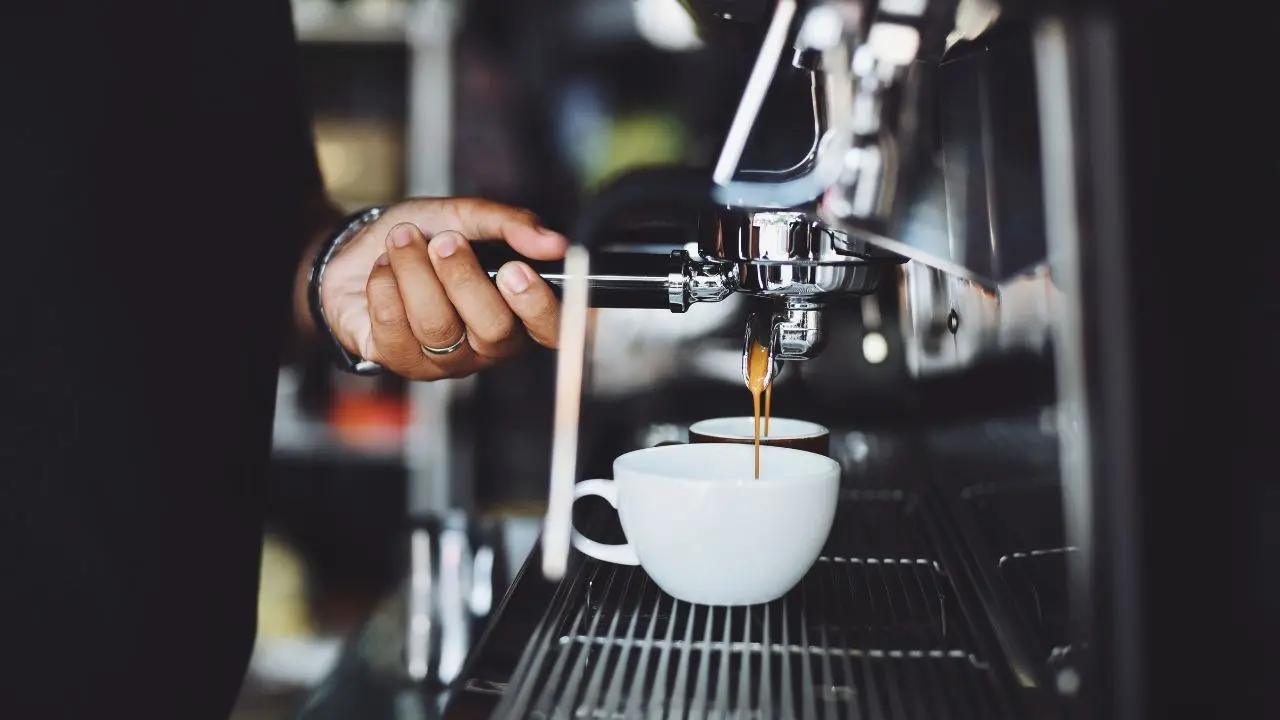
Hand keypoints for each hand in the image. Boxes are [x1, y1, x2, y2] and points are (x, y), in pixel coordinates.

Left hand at [320, 197, 566, 379]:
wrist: (358, 249)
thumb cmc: (421, 237)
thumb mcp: (466, 216)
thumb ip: (510, 225)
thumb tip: (553, 242)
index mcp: (518, 311)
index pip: (551, 331)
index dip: (538, 306)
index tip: (514, 269)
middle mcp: (487, 344)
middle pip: (494, 329)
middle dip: (463, 278)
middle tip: (444, 241)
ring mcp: (445, 360)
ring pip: (437, 325)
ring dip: (414, 271)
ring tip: (402, 241)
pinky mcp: (400, 362)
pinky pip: (394, 326)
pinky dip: (384, 284)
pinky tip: (383, 269)